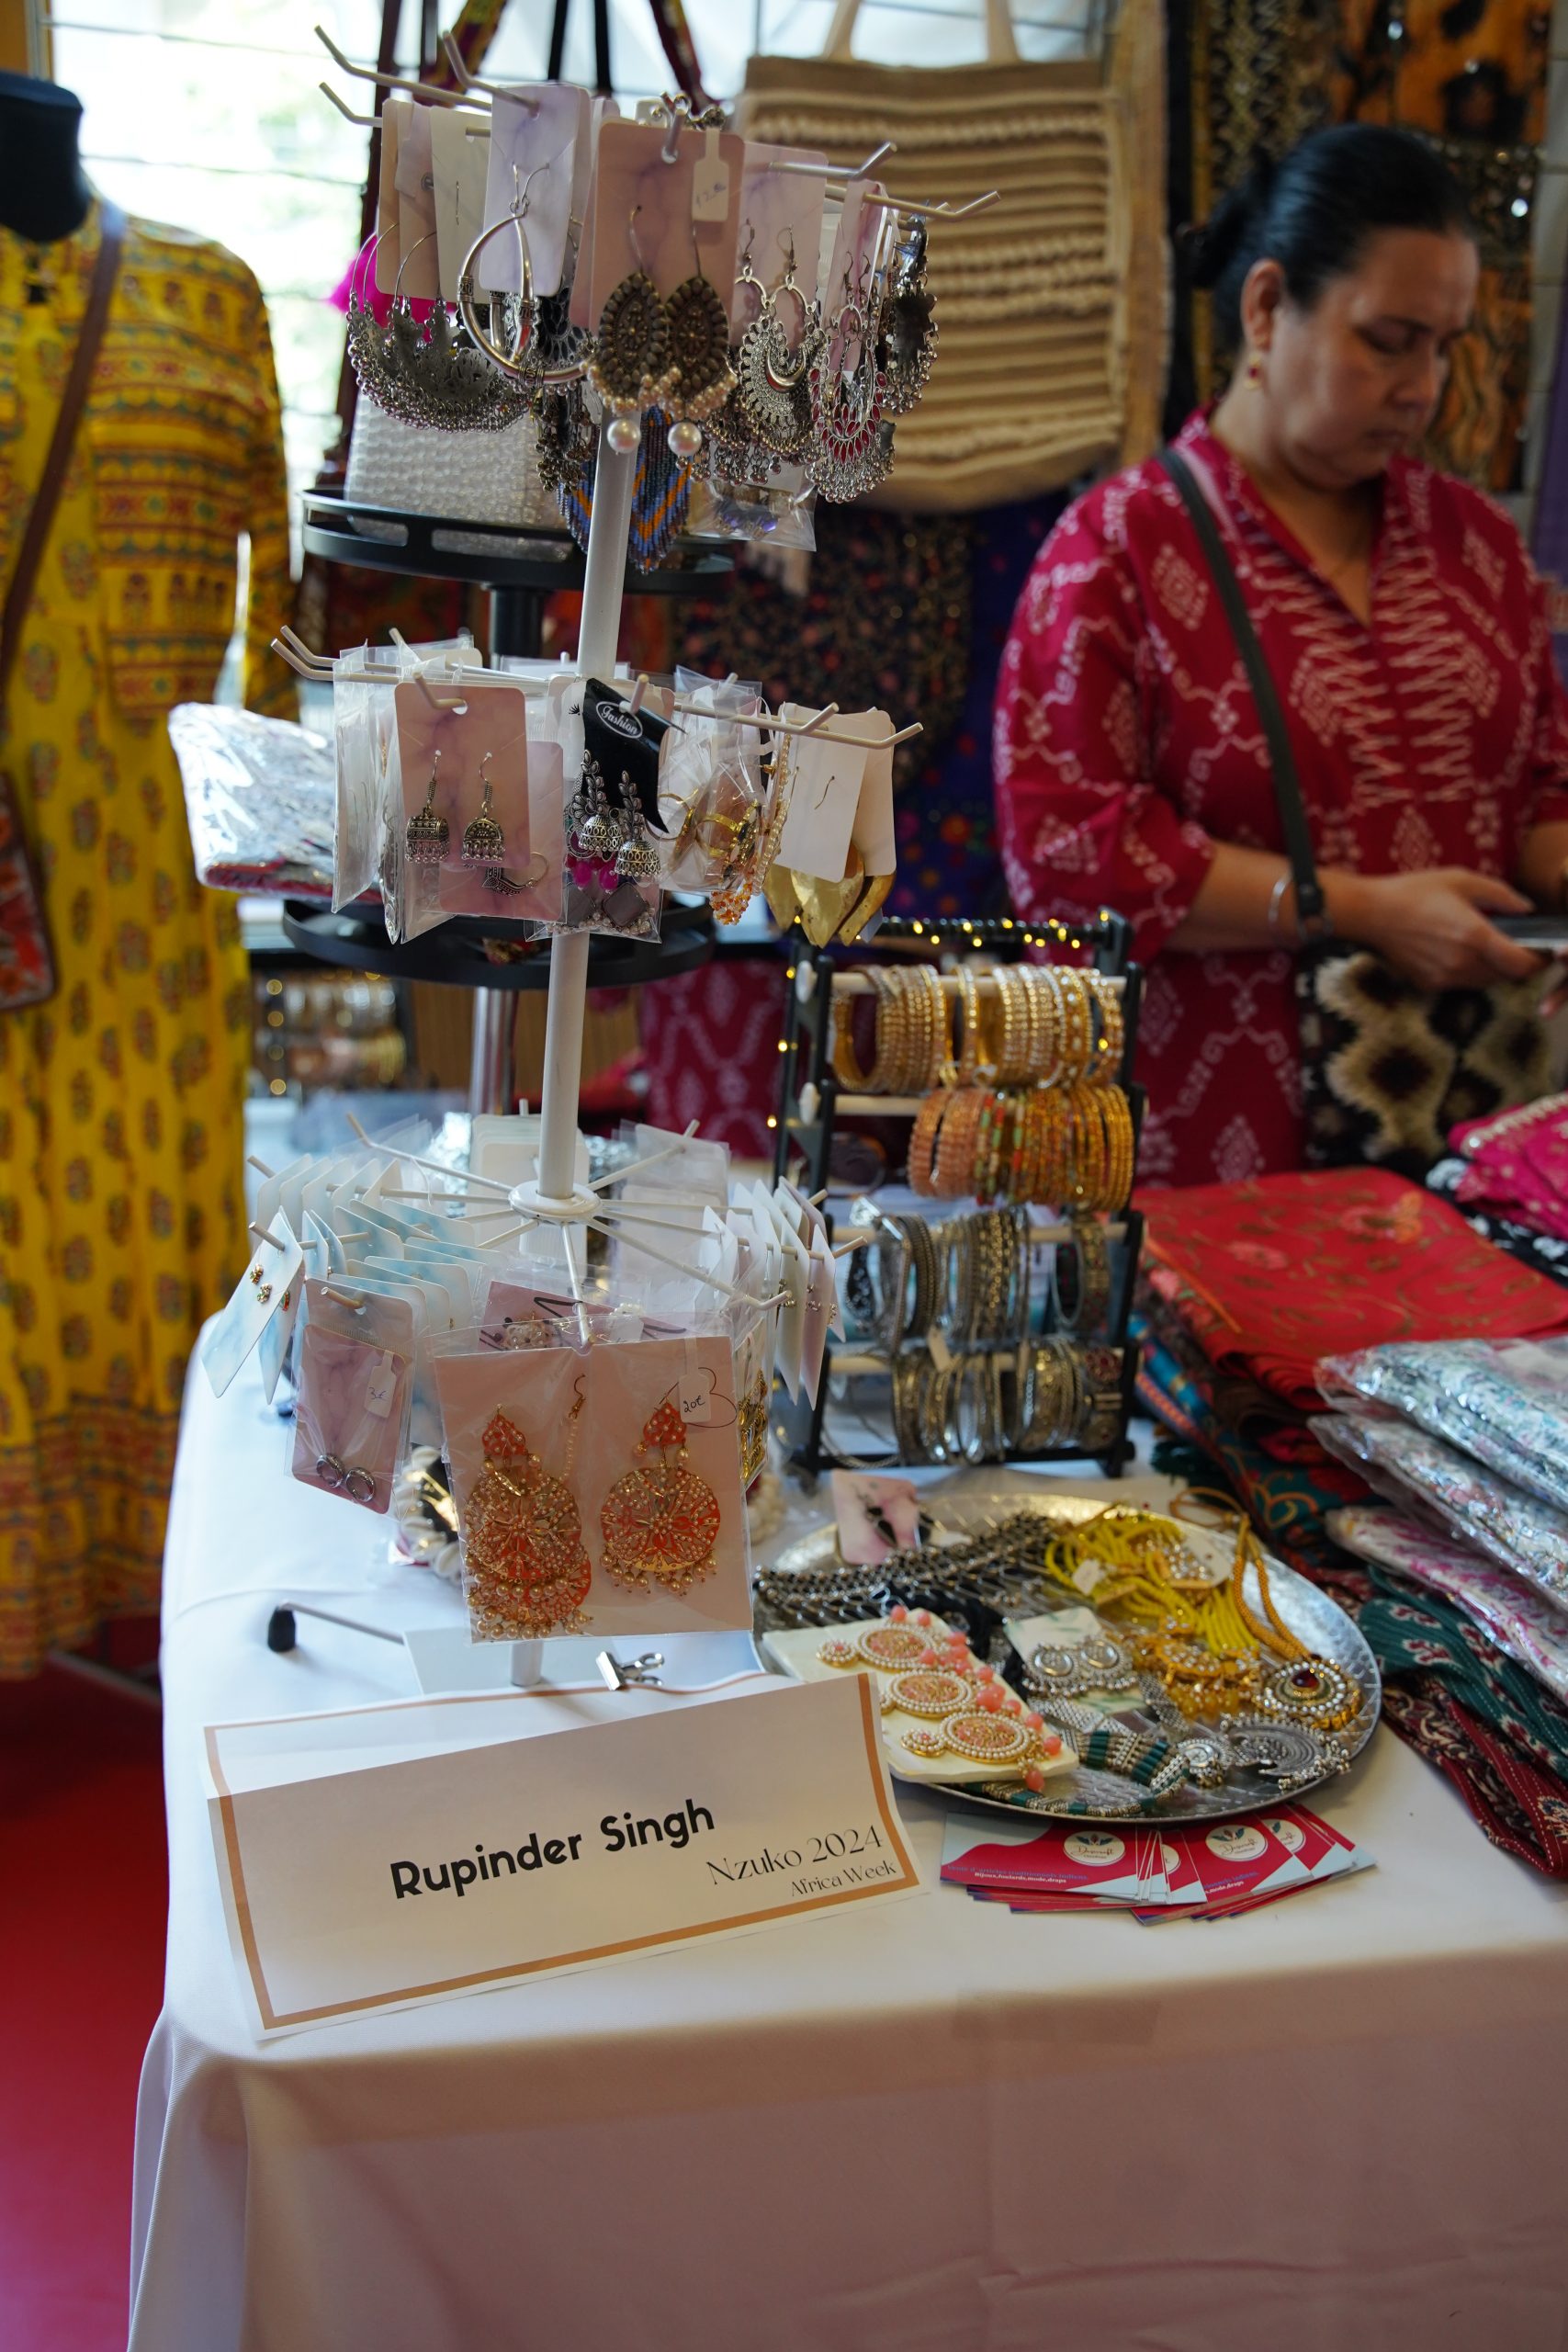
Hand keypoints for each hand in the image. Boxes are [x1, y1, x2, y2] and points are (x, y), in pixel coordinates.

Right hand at [1326, 868, 1544, 990]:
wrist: (1370, 914)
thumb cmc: (1414, 891)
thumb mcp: (1462, 879)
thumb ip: (1501, 895)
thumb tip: (1526, 909)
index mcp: (1474, 935)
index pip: (1521, 964)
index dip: (1539, 961)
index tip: (1544, 951)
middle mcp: (1462, 962)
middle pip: (1507, 976)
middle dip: (1518, 964)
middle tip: (1519, 946)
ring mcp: (1445, 977)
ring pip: (1486, 982)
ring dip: (1496, 969)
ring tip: (1492, 948)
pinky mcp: (1429, 984)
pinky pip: (1462, 983)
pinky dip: (1471, 972)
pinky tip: (1460, 951)